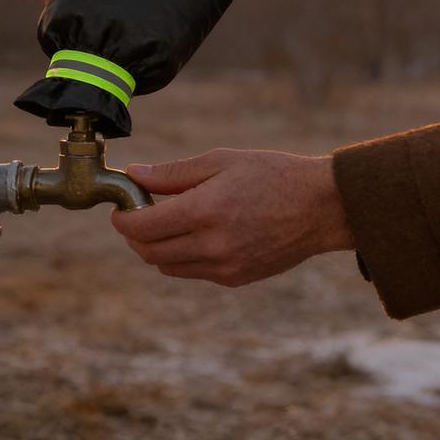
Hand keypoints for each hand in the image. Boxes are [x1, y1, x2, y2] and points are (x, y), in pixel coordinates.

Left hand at [110, 148, 353, 286]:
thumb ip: (173, 173)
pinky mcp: (235, 279)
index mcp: (205, 211)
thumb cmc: (271, 174)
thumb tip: (134, 175)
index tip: (120, 207)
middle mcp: (212, 246)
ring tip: (167, 220)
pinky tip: (194, 233)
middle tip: (138, 213)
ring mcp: (224, 267)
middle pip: (149, 253)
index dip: (123, 219)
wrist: (319, 207)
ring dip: (155, 247)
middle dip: (134, 234)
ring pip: (167, 266)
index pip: (143, 227)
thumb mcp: (220, 161)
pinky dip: (181, 256)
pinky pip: (192, 272)